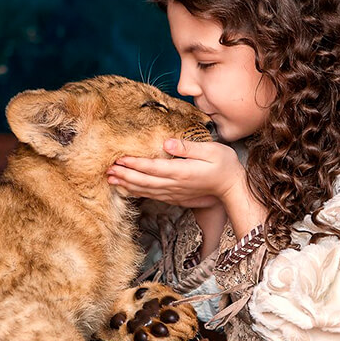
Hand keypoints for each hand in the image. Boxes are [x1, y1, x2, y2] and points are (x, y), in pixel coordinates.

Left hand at [106, 138, 244, 208]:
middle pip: (144, 181)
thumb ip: (188, 148)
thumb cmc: (224, 165)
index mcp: (182, 171)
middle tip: (107, 169)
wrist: (232, 188)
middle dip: (124, 175)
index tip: (119, 158)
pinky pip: (151, 196)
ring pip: (145, 190)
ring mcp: (173, 193)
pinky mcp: (174, 197)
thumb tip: (168, 143)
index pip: (153, 167)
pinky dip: (136, 193)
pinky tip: (127, 189)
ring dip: (126, 185)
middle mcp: (175, 184)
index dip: (135, 163)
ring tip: (110, 179)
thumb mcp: (212, 150)